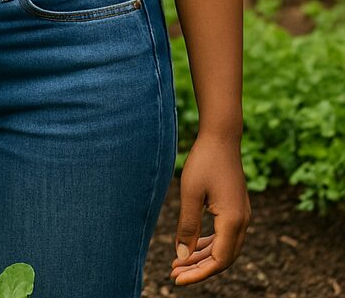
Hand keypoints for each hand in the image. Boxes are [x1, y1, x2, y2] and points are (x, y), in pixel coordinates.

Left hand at [170, 133, 250, 285]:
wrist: (221, 137)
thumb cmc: (204, 161)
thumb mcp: (190, 193)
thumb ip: (187, 225)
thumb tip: (182, 256)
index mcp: (233, 221)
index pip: (218, 261)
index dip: (198, 273)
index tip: (176, 279)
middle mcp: (242, 222)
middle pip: (223, 258)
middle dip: (198, 268)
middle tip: (174, 274)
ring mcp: (241, 215)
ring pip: (224, 248)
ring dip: (202, 257)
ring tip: (179, 263)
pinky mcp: (235, 208)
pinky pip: (224, 235)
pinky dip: (208, 243)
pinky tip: (192, 245)